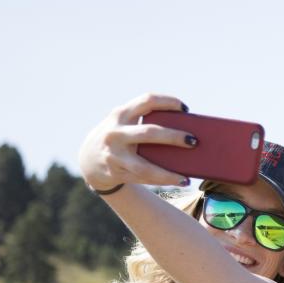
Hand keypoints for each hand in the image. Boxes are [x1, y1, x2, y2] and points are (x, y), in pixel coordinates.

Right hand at [78, 93, 192, 189]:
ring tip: (187, 177)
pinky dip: (162, 180)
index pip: (147, 101)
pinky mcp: (116, 172)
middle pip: (150, 133)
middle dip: (174, 137)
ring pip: (145, 167)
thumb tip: (186, 130)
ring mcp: (114, 155)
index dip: (168, 102)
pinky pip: (143, 178)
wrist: (89, 158)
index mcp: (121, 114)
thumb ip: (145, 121)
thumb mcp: (125, 123)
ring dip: (168, 173)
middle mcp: (115, 133)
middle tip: (194, 141)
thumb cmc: (119, 136)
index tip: (185, 109)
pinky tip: (179, 181)